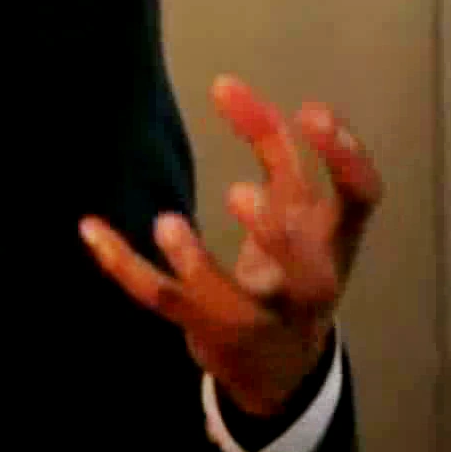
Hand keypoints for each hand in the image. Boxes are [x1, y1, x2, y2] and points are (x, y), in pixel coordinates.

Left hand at [79, 75, 382, 415]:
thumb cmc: (292, 266)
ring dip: (197, 264)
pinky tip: (89, 228)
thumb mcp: (298, 210)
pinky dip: (123, 265)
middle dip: (276, 236)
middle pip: (306, 271)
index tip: (311, 110)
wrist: (280, 365)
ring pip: (230, 302)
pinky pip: (162, 300)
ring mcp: (256, 317)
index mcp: (335, 244)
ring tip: (166, 222)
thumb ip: (273, 149)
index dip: (346, 158)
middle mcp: (306, 287)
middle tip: (239, 193)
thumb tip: (227, 85)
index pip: (361, 201)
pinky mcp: (207, 330)